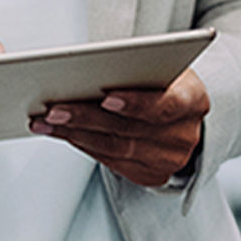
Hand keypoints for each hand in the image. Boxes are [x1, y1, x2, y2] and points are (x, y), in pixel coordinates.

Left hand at [36, 69, 208, 189]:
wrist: (181, 111)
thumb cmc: (163, 80)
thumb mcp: (159, 66)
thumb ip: (134, 68)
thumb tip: (85, 69)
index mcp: (194, 100)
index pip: (167, 104)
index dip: (137, 103)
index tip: (107, 97)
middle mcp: (185, 136)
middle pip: (129, 129)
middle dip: (87, 118)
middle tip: (54, 109)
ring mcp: (169, 160)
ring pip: (115, 149)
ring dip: (75, 134)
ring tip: (46, 121)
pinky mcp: (152, 175)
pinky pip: (112, 162)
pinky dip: (84, 146)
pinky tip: (62, 134)